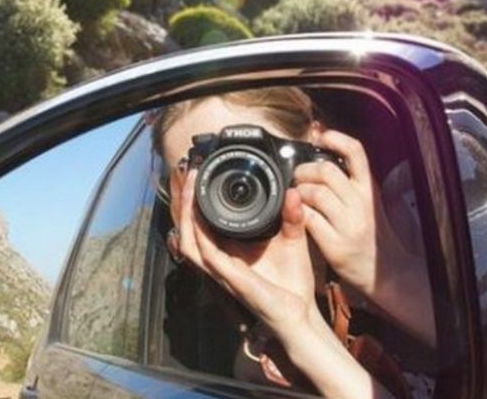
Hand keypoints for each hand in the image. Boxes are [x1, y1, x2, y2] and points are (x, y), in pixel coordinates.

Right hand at [168, 165, 316, 335]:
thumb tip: (292, 191)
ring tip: (192, 188)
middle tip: (192, 174)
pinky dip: (200, 237)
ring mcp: (223, 270)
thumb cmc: (292, 283)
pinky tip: (199, 219)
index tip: (201, 176)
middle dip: (186, 201)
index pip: (204, 224)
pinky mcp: (231, 279)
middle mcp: (222, 260)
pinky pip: (206, 256)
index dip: (197, 202)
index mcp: (231, 251)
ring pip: (190, 240)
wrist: (300, 313)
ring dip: (187, 214)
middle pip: (189, 229)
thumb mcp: (293, 240)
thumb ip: (292, 216)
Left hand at [295, 131, 436, 344]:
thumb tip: (321, 135)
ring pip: (316, 193)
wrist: (385, 272)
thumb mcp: (366, 200)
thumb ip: (347, 176)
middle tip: (298, 177)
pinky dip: (297, 214)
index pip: (356, 153)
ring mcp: (349, 224)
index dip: (336, 138)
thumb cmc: (371, 233)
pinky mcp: (336, 245)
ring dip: (298, 192)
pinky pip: (309, 220)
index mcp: (369, 189)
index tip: (319, 134)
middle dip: (304, 170)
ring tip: (296, 197)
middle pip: (327, 171)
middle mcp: (361, 204)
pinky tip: (297, 216)